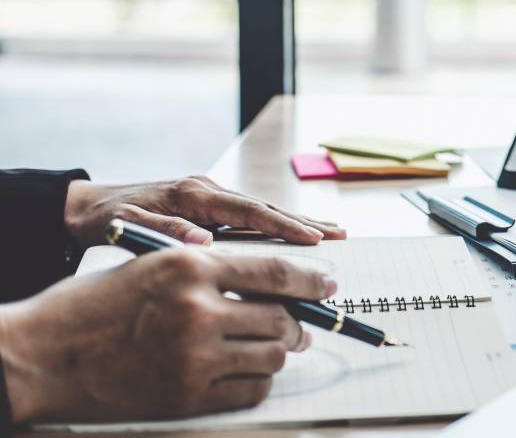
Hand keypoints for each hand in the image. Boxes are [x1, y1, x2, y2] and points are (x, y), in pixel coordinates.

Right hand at [0, 249, 334, 422]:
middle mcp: (197, 308)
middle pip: (281, 317)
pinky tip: (247, 372)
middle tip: (298, 325)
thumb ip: (212, 272)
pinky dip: (258, 381)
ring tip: (269, 346)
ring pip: (272, 355)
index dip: (311, 279)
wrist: (39, 355)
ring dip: (278, 351)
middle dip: (297, 322)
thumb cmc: (94, 306)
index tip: (329, 284)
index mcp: (190, 265)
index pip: (275, 270)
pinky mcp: (186, 396)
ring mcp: (193, 356)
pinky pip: (250, 390)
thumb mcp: (153, 266)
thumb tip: (271, 288)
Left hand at [64, 176, 345, 248]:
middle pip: (266, 207)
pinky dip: (278, 226)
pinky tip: (298, 236)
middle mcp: (208, 190)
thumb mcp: (128, 227)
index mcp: (193, 194)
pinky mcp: (209, 207)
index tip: (313, 239)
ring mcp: (210, 197)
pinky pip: (251, 218)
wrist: (85, 208)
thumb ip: (166, 233)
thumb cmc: (104, 221)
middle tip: (340, 234)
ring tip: (334, 233)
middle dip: (304, 222)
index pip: (249, 211)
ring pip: (263, 212)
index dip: (284, 226)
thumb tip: (205, 242)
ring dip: (298, 223)